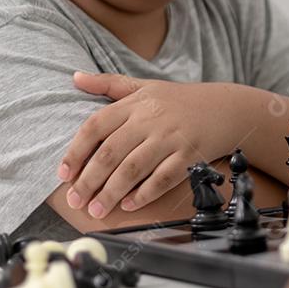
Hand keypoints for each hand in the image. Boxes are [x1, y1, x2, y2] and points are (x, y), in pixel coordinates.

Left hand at [59, 72, 227, 217]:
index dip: (76, 151)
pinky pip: (163, 178)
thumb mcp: (144, 86)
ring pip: (133, 169)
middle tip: (75, 201)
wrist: (225, 108)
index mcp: (136, 104)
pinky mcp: (189, 156)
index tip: (63, 174)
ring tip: (96, 210)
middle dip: (89, 180)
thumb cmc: (179, 100)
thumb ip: (109, 84)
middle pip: (111, 152)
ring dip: (111, 192)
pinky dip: (144, 193)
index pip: (96, 126)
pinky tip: (129, 205)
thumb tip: (74, 77)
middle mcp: (151, 120)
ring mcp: (171, 138)